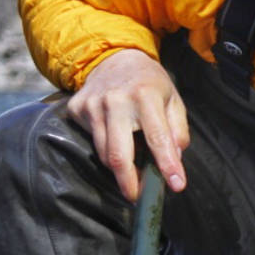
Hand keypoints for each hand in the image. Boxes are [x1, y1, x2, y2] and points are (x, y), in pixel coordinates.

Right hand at [67, 48, 190, 201]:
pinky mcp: (76, 109)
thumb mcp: (173, 99)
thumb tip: (175, 157)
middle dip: (129, 181)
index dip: (167, 165)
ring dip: (118, 170)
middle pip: (118, 153)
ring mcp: (92, 105)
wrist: (114, 57)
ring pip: (102, 152)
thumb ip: (178, 129)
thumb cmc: (150, 83)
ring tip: (131, 176)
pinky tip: (115, 145)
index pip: (158, 137)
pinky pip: (91, 141)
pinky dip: (104, 151)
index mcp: (145, 95)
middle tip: (138, 197)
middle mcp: (115, 100)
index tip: (177, 186)